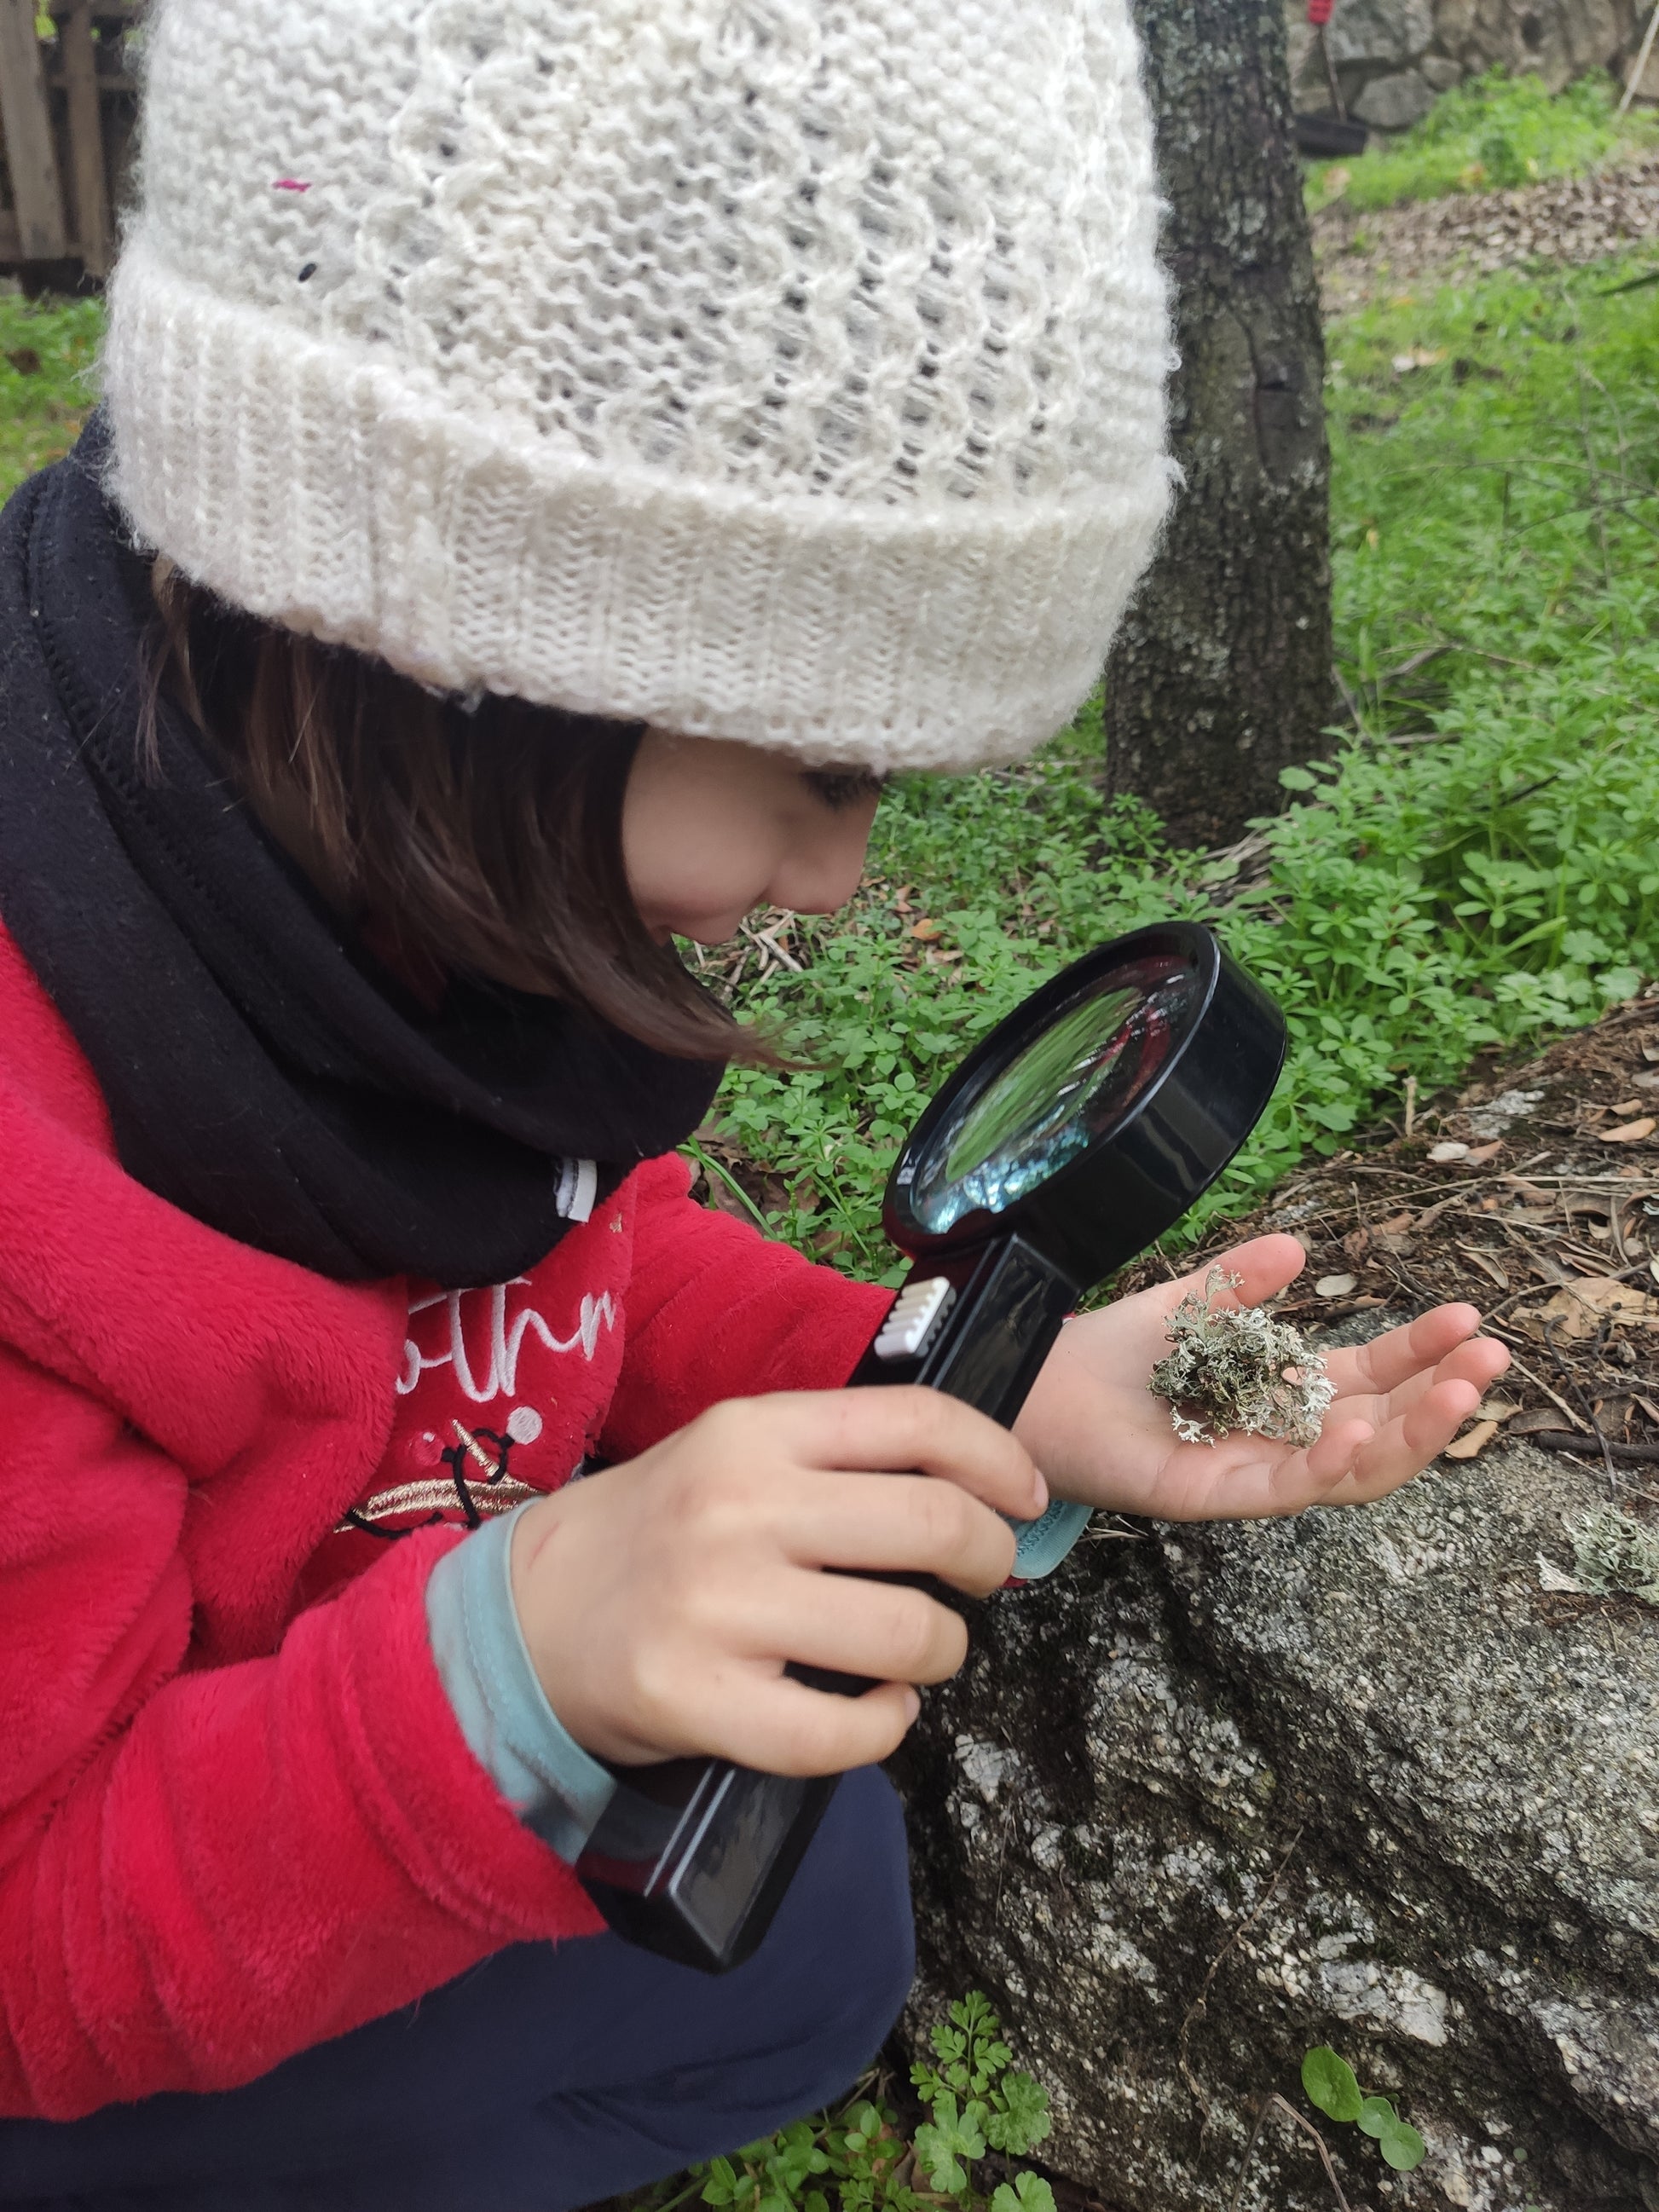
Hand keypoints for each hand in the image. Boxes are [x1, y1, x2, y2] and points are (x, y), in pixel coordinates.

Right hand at [509, 1388, 1045, 1775]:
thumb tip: (976, 1484)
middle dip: (988, 1557)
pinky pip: (842, 1734)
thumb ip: (834, 1457)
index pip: (919, 1421)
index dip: (997, 1460)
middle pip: (933, 1523)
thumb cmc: (658, 1532)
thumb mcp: (731, 1454)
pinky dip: (886, 1728)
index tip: (1022, 1498)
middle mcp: (739, 1508)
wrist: (527, 1617)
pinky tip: (876, 1711)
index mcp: (755, 1432)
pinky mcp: (696, 1701)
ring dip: (942, 1650)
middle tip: (981, 1578)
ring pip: (906, 1634)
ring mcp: (717, 1607)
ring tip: (919, 1651)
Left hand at [1013, 1235, 1508, 1520]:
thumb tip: (1301, 1245)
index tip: (1469, 1319)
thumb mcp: (1189, 1305)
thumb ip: (1243, 1281)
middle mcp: (1278, 1436)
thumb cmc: (1109, 1358)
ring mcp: (1251, 1470)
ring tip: (1456, 1396)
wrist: (1033, 1390)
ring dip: (1411, 1435)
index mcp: (1281, 1391)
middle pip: (1381, 1426)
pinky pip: (1283, 1490)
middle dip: (1441, 1396)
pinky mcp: (1210, 1496)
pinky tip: (1361, 1432)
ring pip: (1352, 1470)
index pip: (1371, 1376)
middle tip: (1490, 1360)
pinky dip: (1327, 1466)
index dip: (1421, 1352)